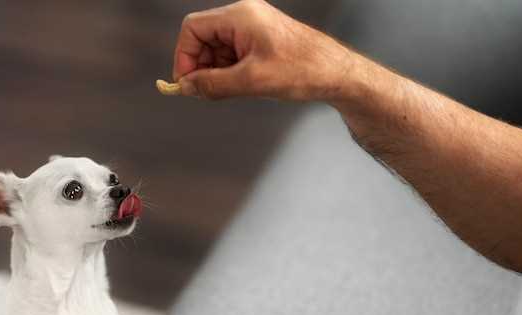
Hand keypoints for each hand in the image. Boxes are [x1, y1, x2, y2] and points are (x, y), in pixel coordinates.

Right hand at [173, 0, 351, 100]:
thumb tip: (186, 88)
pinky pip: (233, 55)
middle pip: (203, 38)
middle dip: (201, 67)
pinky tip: (241, 86)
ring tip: (231, 90)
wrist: (337, 74)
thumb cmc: (303, 70)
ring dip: (216, 72)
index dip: (184, 56)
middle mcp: (244, 17)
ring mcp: (253, 29)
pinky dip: (230, 72)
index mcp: (240, 16)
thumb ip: (213, 84)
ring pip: (218, 49)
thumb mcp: (251, 81)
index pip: (193, 29)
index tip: (186, 83)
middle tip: (206, 92)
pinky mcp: (261, 42)